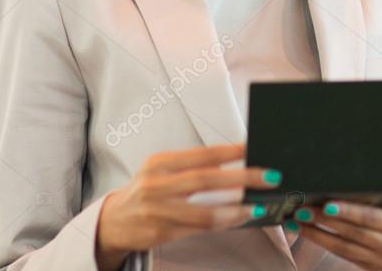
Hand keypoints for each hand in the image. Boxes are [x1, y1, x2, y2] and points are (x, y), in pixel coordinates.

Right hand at [94, 143, 280, 269]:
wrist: (112, 221)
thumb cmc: (146, 191)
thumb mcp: (161, 171)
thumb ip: (192, 166)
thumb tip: (234, 162)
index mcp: (160, 163)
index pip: (202, 154)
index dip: (230, 151)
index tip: (254, 148)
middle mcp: (156, 185)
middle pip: (206, 179)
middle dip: (242, 178)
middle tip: (269, 177)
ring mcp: (157, 211)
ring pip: (203, 211)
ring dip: (234, 209)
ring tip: (257, 206)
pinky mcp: (160, 233)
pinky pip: (197, 229)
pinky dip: (221, 223)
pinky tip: (237, 219)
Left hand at [288, 202, 381, 270]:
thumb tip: (346, 181)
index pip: (373, 218)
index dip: (350, 212)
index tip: (327, 205)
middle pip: (355, 234)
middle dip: (326, 221)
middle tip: (303, 208)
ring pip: (345, 248)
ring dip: (318, 234)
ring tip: (298, 220)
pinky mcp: (372, 268)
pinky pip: (344, 255)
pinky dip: (325, 242)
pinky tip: (309, 232)